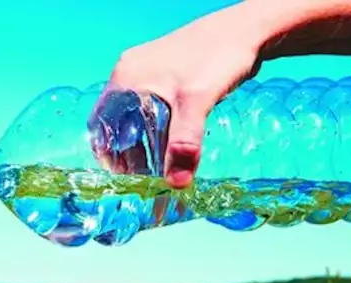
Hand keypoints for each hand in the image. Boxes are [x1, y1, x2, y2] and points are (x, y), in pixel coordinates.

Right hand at [98, 6, 266, 187]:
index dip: (108, 153)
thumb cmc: (218, 56)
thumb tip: (176, 184)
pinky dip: (158, 130)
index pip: (101, 124)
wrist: (248, 30)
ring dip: (145, 143)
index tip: (124, 178)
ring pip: (136, 117)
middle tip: (145, 178)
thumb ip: (184, 143)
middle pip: (117, 123)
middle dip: (128, 153)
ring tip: (160, 167)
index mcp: (126, 79)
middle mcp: (130, 74)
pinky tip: (173, 144)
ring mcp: (148, 73)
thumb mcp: (197, 102)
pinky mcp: (166, 76)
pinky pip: (152, 109)